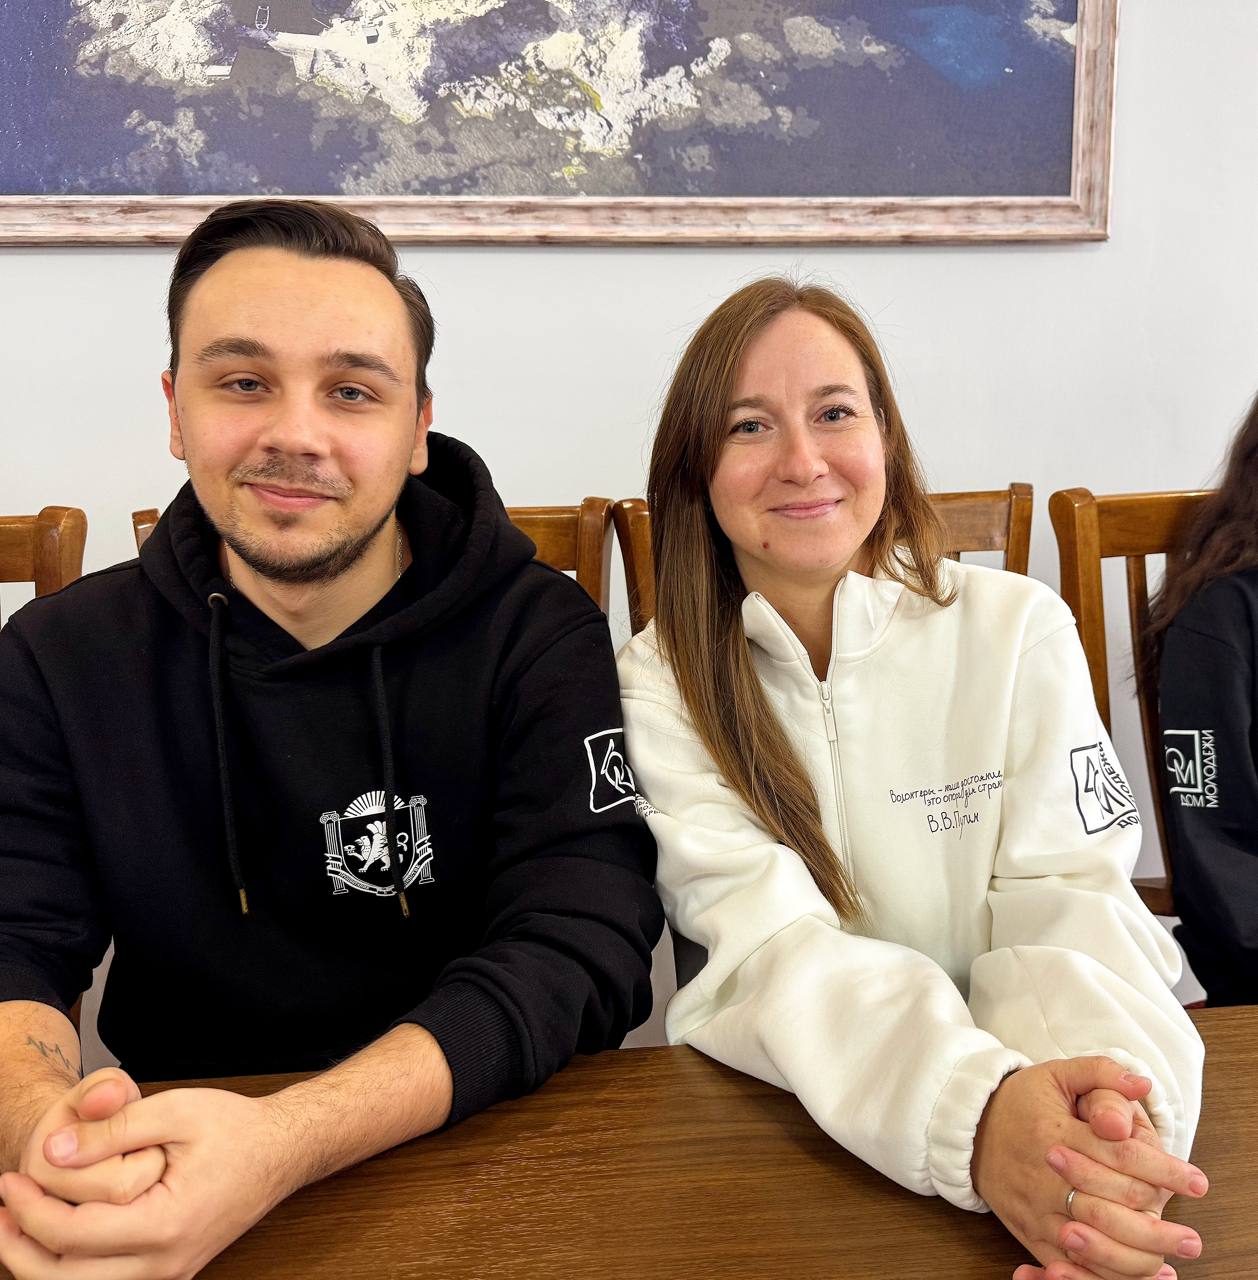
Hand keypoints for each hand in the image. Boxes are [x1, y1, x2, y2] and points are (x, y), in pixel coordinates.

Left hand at [0, 1086, 291, 1278]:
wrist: (280, 1152)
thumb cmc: (234, 1128)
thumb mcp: (176, 1110)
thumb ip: (114, 1128)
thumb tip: (53, 1150)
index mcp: (167, 1225)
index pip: (72, 1235)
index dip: (30, 1208)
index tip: (10, 1178)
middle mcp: (165, 1264)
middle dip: (18, 1249)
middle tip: (2, 1209)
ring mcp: (167, 1275)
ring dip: (38, 1265)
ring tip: (16, 1225)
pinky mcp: (166, 1274)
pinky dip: (68, 1269)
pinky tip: (54, 1237)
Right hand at [972, 1056, 1205, 1279]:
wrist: (967, 1131)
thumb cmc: (1019, 1101)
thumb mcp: (1055, 1074)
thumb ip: (1100, 1074)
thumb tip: (1141, 1085)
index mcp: (1055, 1134)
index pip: (1120, 1156)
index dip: (1164, 1170)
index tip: (1197, 1182)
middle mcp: (1046, 1177)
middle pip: (1112, 1207)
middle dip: (1159, 1225)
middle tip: (1192, 1238)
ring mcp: (1038, 1210)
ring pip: (1095, 1244)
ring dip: (1139, 1256)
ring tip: (1171, 1260)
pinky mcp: (1030, 1234)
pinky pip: (1071, 1267)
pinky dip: (1104, 1275)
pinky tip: (1136, 1276)